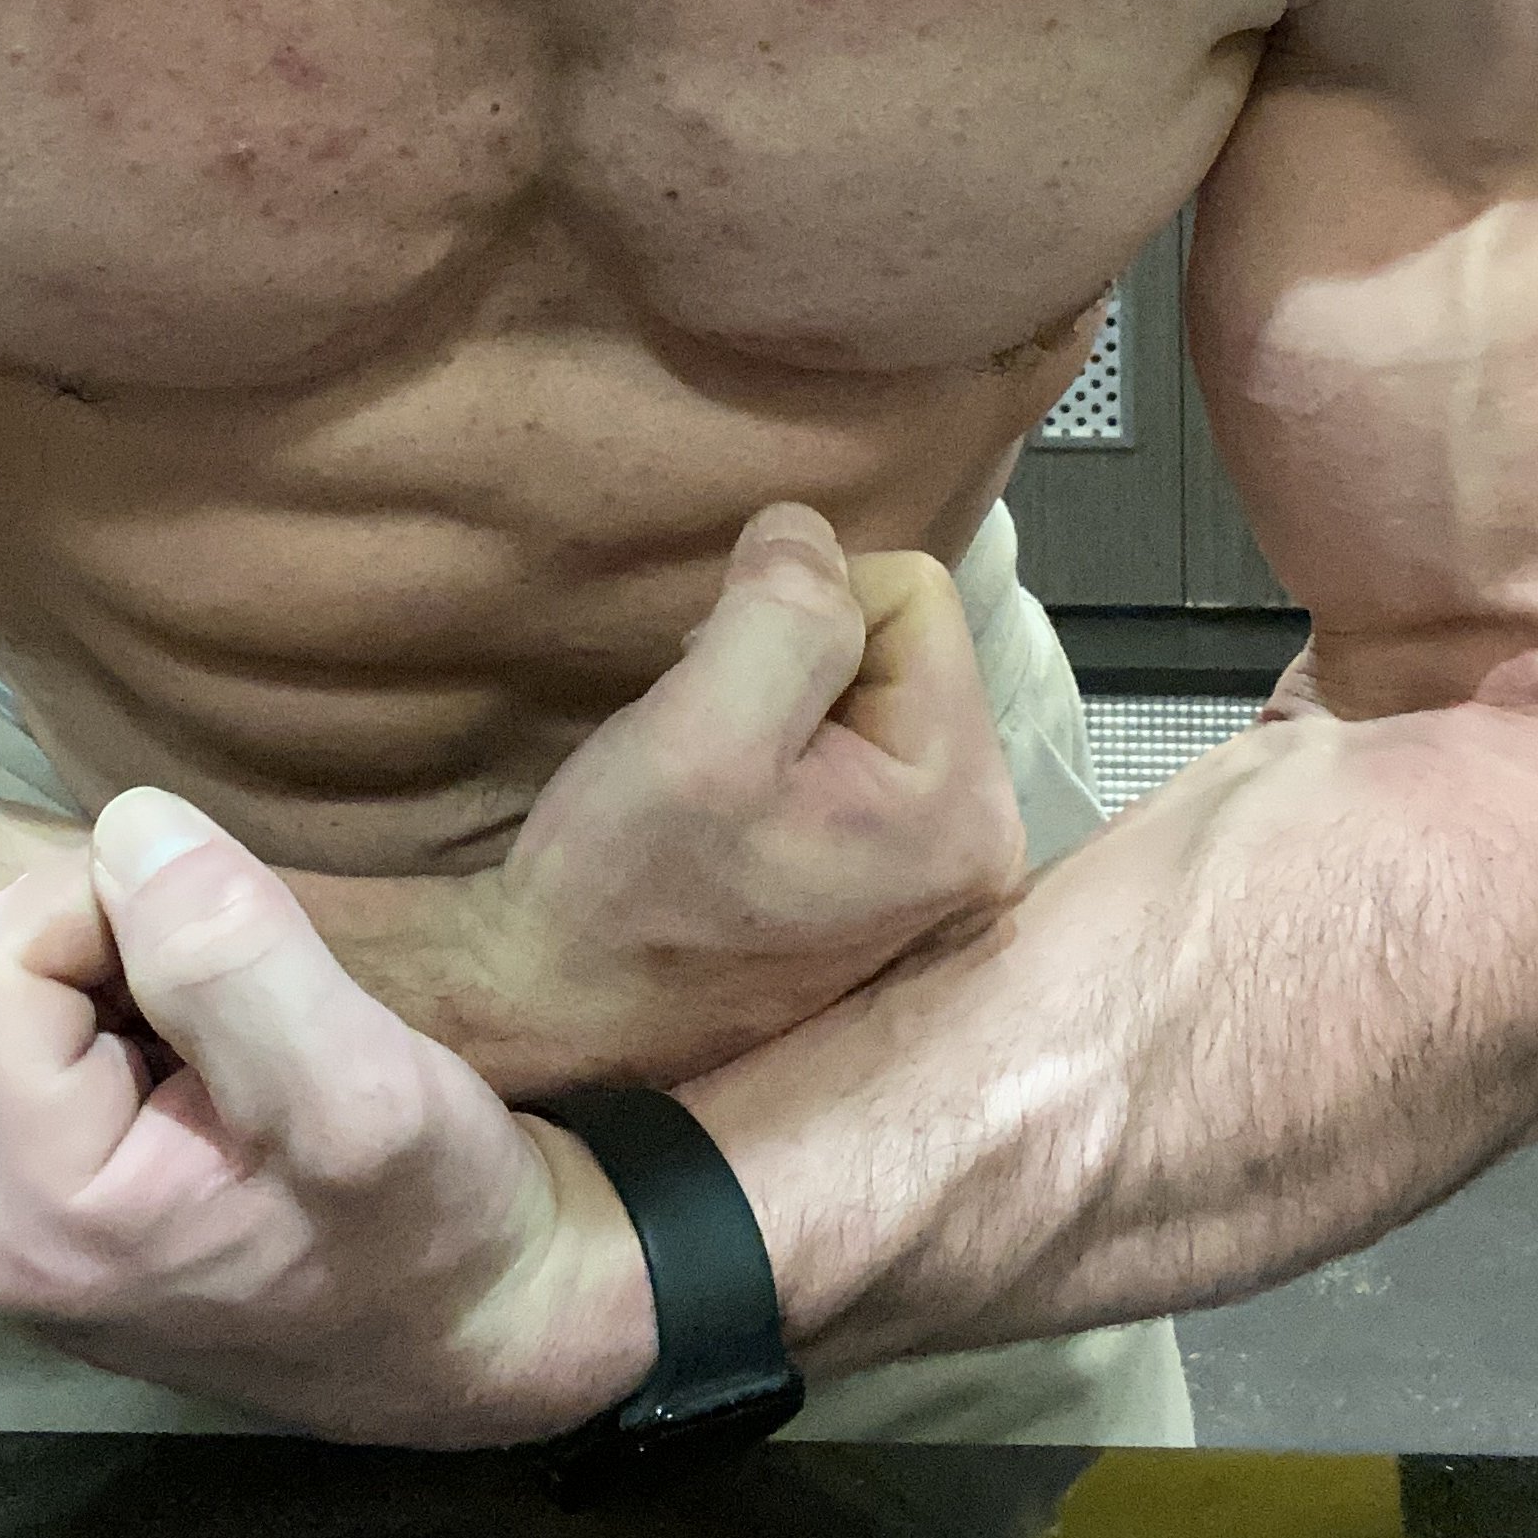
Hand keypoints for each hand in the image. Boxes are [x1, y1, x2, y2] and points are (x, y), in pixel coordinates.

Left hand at [0, 792, 655, 1443]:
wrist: (489, 1328)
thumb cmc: (442, 1230)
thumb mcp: (364, 1093)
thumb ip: (231, 957)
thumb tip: (130, 822)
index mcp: (28, 1218)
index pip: (3, 950)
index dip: (134, 904)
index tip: (260, 955)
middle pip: (9, 967)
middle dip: (140, 940)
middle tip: (271, 1003)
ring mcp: (17, 1216)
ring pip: (39, 988)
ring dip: (151, 972)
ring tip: (262, 1040)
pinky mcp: (56, 1199)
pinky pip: (63, 1034)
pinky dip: (151, 1011)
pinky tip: (237, 1068)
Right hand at [482, 505, 1030, 1089]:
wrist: (556, 1005)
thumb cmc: (621, 891)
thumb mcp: (699, 735)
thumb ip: (782, 612)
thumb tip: (807, 532)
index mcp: (965, 809)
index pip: (910, 592)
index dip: (798, 614)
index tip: (725, 700)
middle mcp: (982, 839)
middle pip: (896, 636)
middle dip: (790, 660)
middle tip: (714, 743)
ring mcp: (936, 862)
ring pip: (862, 680)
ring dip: (776, 700)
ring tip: (718, 779)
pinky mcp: (886, 869)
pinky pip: (847, 737)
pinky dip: (777, 745)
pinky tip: (730, 803)